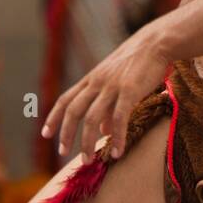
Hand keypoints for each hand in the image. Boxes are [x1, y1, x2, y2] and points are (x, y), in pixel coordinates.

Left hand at [41, 22, 169, 159]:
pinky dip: (117, 137)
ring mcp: (112, 86)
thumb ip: (107, 105)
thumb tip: (103, 131)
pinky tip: (117, 152)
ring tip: (88, 160)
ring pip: (92, 119)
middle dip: (66, 133)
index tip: (46, 134)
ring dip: (87, 142)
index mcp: (92, 78)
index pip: (66, 99)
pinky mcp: (129, 91)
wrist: (157, 42)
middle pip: (74, 111)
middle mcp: (97, 82)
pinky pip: (119, 118)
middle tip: (62, 153)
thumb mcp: (116, 80)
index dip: (54, 117)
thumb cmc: (138, 61)